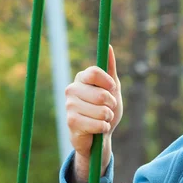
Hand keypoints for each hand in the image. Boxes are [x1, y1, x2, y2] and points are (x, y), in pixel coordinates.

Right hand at [65, 45, 121, 182]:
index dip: (109, 84)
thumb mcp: (112, 89)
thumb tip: (110, 47)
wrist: (98, 135)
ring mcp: (69, 105)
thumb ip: (111, 70)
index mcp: (81, 78)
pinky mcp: (71, 121)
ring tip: (101, 120)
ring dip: (108, 118)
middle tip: (106, 109)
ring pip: (102, 111)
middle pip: (102, 95)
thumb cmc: (105, 110)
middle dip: (111, 106)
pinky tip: (98, 129)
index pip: (96, 72)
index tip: (112, 90)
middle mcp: (72, 89)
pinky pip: (98, 124)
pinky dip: (104, 128)